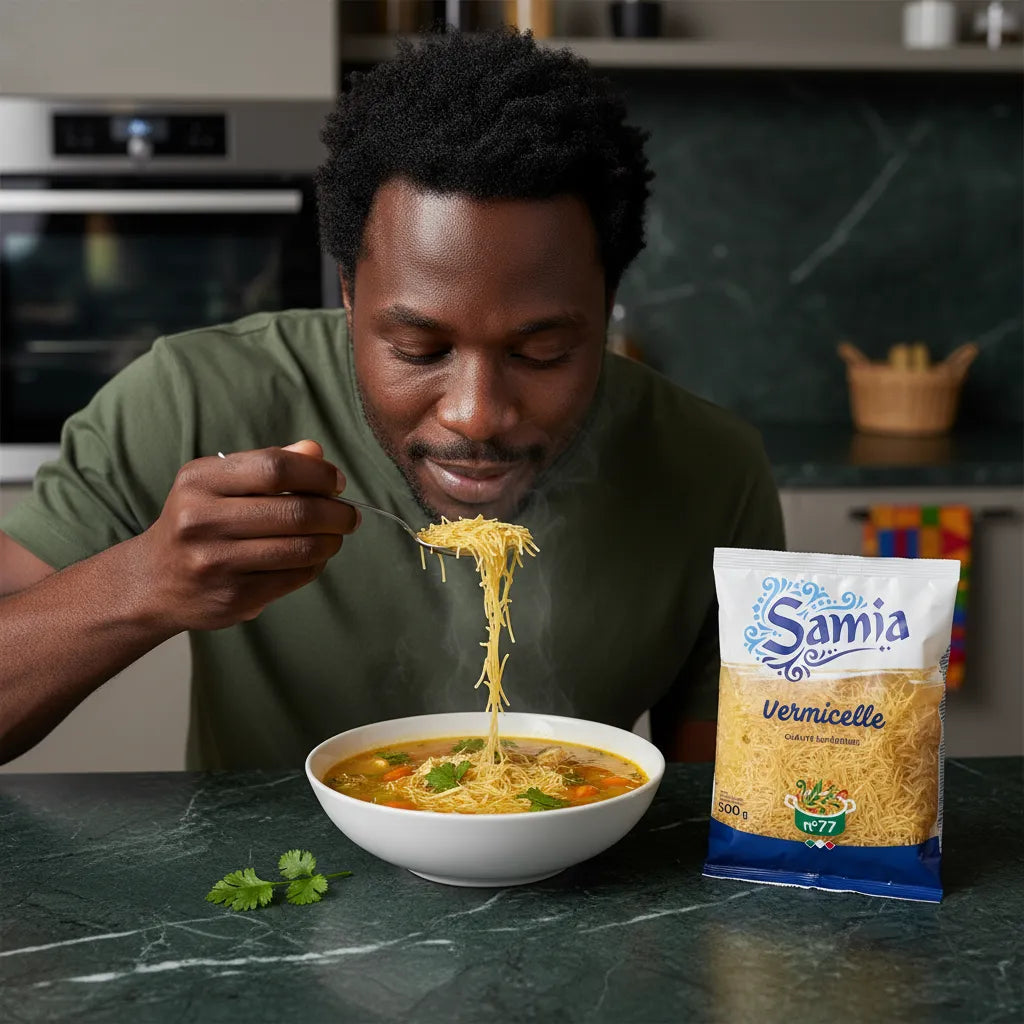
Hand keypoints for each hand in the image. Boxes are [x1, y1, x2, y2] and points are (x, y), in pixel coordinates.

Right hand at [140, 440, 358, 630]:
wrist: (153, 582)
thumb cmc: (198, 520)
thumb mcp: (219, 482)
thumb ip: (268, 463)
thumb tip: (315, 451)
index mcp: (199, 481)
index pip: (275, 468)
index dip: (318, 474)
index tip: (337, 482)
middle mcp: (201, 520)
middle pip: (295, 511)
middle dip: (336, 512)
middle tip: (349, 515)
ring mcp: (216, 563)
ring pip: (301, 548)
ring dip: (331, 540)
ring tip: (336, 535)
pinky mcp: (233, 597)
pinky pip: (294, 577)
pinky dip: (315, 564)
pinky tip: (314, 557)